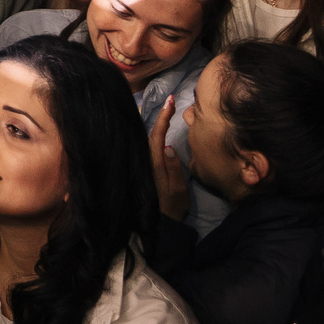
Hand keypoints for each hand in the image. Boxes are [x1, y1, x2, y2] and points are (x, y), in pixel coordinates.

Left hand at [148, 96, 190, 220]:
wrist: (162, 222)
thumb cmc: (172, 206)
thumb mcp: (177, 189)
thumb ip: (173, 168)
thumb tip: (168, 146)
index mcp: (154, 163)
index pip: (157, 135)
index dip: (163, 117)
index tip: (170, 102)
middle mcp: (147, 160)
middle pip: (151, 132)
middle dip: (161, 115)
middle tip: (170, 101)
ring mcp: (146, 163)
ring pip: (149, 138)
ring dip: (158, 123)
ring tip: (167, 110)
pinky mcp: (147, 167)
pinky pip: (150, 145)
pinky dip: (156, 133)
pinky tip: (161, 129)